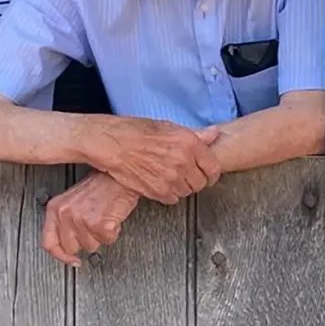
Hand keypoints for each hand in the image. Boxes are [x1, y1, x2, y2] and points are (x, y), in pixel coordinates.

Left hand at [41, 170, 138, 265]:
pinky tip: (111, 218)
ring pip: (90, 246)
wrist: (118, 176)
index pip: (49, 243)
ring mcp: (81, 220)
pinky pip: (106, 241)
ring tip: (102, 217)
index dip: (60, 256)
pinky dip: (112, 233)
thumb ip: (65, 221)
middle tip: (92, 224)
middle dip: (84, 240)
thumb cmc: (100, 186)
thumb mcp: (73, 201)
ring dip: (99, 236)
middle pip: (71, 247)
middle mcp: (65, 214)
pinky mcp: (99, 224)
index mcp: (55, 208)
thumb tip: (66, 245)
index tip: (71, 261)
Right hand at [83, 116, 222, 204]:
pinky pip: (173, 199)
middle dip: (195, 180)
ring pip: (187, 192)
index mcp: (189, 143)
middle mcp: (183, 162)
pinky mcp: (158, 191)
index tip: (206, 173)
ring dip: (181, 187)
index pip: (214, 168)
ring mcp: (171, 179)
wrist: (111, 143)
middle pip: (201, 183)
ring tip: (169, 176)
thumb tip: (213, 135)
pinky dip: (169, 194)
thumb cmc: (134, 131)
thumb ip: (194, 134)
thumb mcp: (166, 126)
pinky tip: (160, 182)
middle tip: (184, 173)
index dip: (211, 172)